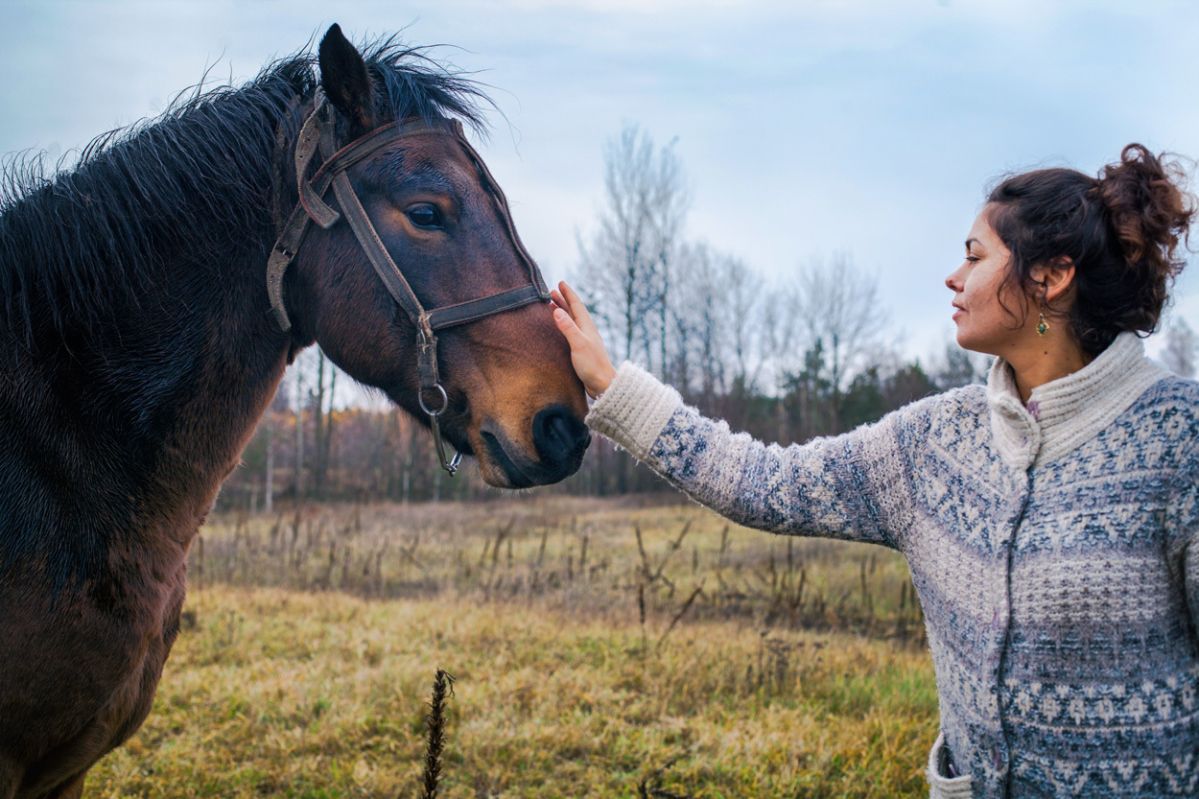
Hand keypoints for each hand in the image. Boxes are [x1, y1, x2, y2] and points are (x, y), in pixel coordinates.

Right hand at [550, 281, 615, 398]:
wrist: (603, 384)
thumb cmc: (592, 365)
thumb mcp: (578, 344)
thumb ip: (568, 328)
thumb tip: (556, 310)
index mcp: (586, 327)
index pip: (576, 305)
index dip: (568, 294)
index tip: (560, 283)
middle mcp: (586, 331)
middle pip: (573, 311)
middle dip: (563, 300)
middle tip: (551, 292)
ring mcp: (585, 340)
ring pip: (572, 320)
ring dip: (563, 312)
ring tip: (552, 306)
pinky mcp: (582, 349)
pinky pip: (571, 331)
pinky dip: (564, 325)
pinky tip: (560, 328)